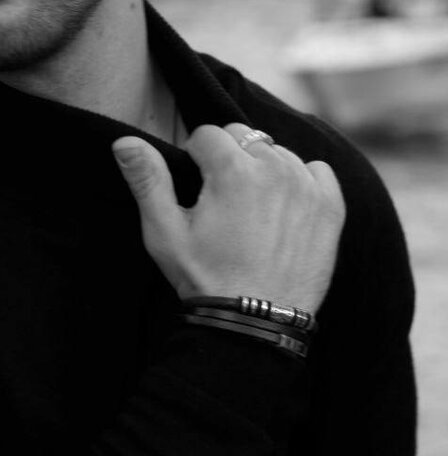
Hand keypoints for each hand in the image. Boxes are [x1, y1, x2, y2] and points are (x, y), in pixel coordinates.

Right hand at [112, 123, 345, 314]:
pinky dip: (302, 181)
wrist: (255, 322)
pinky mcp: (330, 207)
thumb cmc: (206, 278)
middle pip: (244, 137)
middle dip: (229, 158)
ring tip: (252, 207)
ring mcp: (306, 186)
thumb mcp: (165, 232)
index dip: (195, 157)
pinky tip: (285, 208)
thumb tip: (124, 141)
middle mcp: (275, 168)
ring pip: (278, 152)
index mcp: (233, 169)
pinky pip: (317, 171)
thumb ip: (147, 180)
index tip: (196, 185)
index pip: (207, 134)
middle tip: (222, 198)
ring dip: (263, 169)